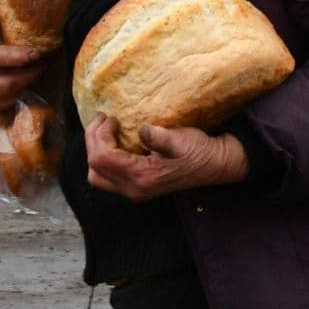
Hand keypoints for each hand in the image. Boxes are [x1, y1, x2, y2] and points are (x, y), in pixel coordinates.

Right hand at [0, 0, 54, 114]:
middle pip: (6, 84)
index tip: (36, 53)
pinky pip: (6, 104)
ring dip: (25, 84)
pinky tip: (23, 81)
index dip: (19, 58)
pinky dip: (18, 93)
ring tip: (35, 71)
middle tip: (42, 64)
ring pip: (9, 96)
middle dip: (28, 74)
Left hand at [84, 112, 248, 202]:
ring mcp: (134, 190)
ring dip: (95, 150)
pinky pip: (108, 175)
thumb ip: (159, 137)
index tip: (111, 117)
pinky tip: (112, 140)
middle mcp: (134, 189)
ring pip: (97, 175)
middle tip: (102, 118)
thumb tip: (141, 130)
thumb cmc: (199, 151)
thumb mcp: (181, 140)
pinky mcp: (136, 186)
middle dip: (93, 140)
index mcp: (142, 178)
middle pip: (95, 169)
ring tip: (103, 128)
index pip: (104, 159)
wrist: (215, 165)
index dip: (100, 135)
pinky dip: (103, 157)